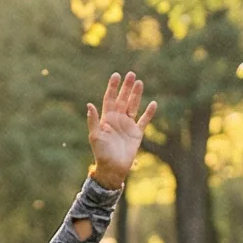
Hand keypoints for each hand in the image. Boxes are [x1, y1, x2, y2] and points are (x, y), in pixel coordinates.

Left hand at [87, 70, 154, 185]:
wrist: (113, 168)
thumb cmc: (101, 153)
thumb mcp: (95, 136)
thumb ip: (93, 120)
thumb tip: (89, 105)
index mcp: (107, 118)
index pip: (109, 98)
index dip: (113, 87)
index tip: (116, 75)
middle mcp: (118, 119)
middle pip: (123, 99)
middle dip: (127, 87)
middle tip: (131, 74)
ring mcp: (128, 125)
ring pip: (133, 106)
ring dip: (137, 95)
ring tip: (140, 82)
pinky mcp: (137, 133)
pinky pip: (144, 120)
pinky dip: (149, 112)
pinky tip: (153, 103)